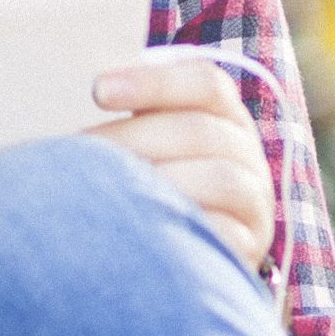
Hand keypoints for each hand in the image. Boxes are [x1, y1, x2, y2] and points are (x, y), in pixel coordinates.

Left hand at [92, 52, 275, 275]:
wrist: (191, 252)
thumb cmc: (156, 187)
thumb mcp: (152, 144)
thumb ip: (138, 119)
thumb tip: (98, 93)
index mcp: (225, 116)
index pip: (206, 83)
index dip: (154, 83)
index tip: (99, 92)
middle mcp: (247, 153)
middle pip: (200, 130)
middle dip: (135, 138)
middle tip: (79, 156)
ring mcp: (255, 199)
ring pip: (220, 178)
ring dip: (160, 182)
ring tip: (110, 194)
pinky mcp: (252, 242)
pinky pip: (228, 232)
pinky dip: (187, 226)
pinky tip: (144, 230)